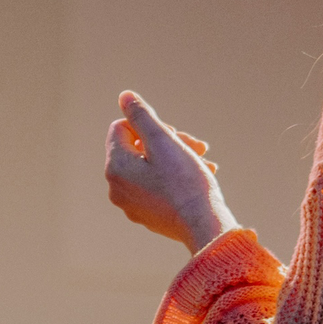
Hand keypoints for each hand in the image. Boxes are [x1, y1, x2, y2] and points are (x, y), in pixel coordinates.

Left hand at [105, 91, 239, 252]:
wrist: (204, 226)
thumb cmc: (185, 182)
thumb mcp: (163, 141)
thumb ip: (141, 116)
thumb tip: (124, 96)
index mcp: (116, 166)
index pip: (123, 128)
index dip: (150, 125)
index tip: (175, 134)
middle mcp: (117, 187)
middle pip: (138, 149)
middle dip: (169, 141)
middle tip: (199, 146)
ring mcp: (131, 204)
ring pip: (150, 168)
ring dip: (177, 158)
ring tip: (206, 162)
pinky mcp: (147, 216)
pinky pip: (156, 187)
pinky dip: (175, 178)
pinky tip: (200, 177)